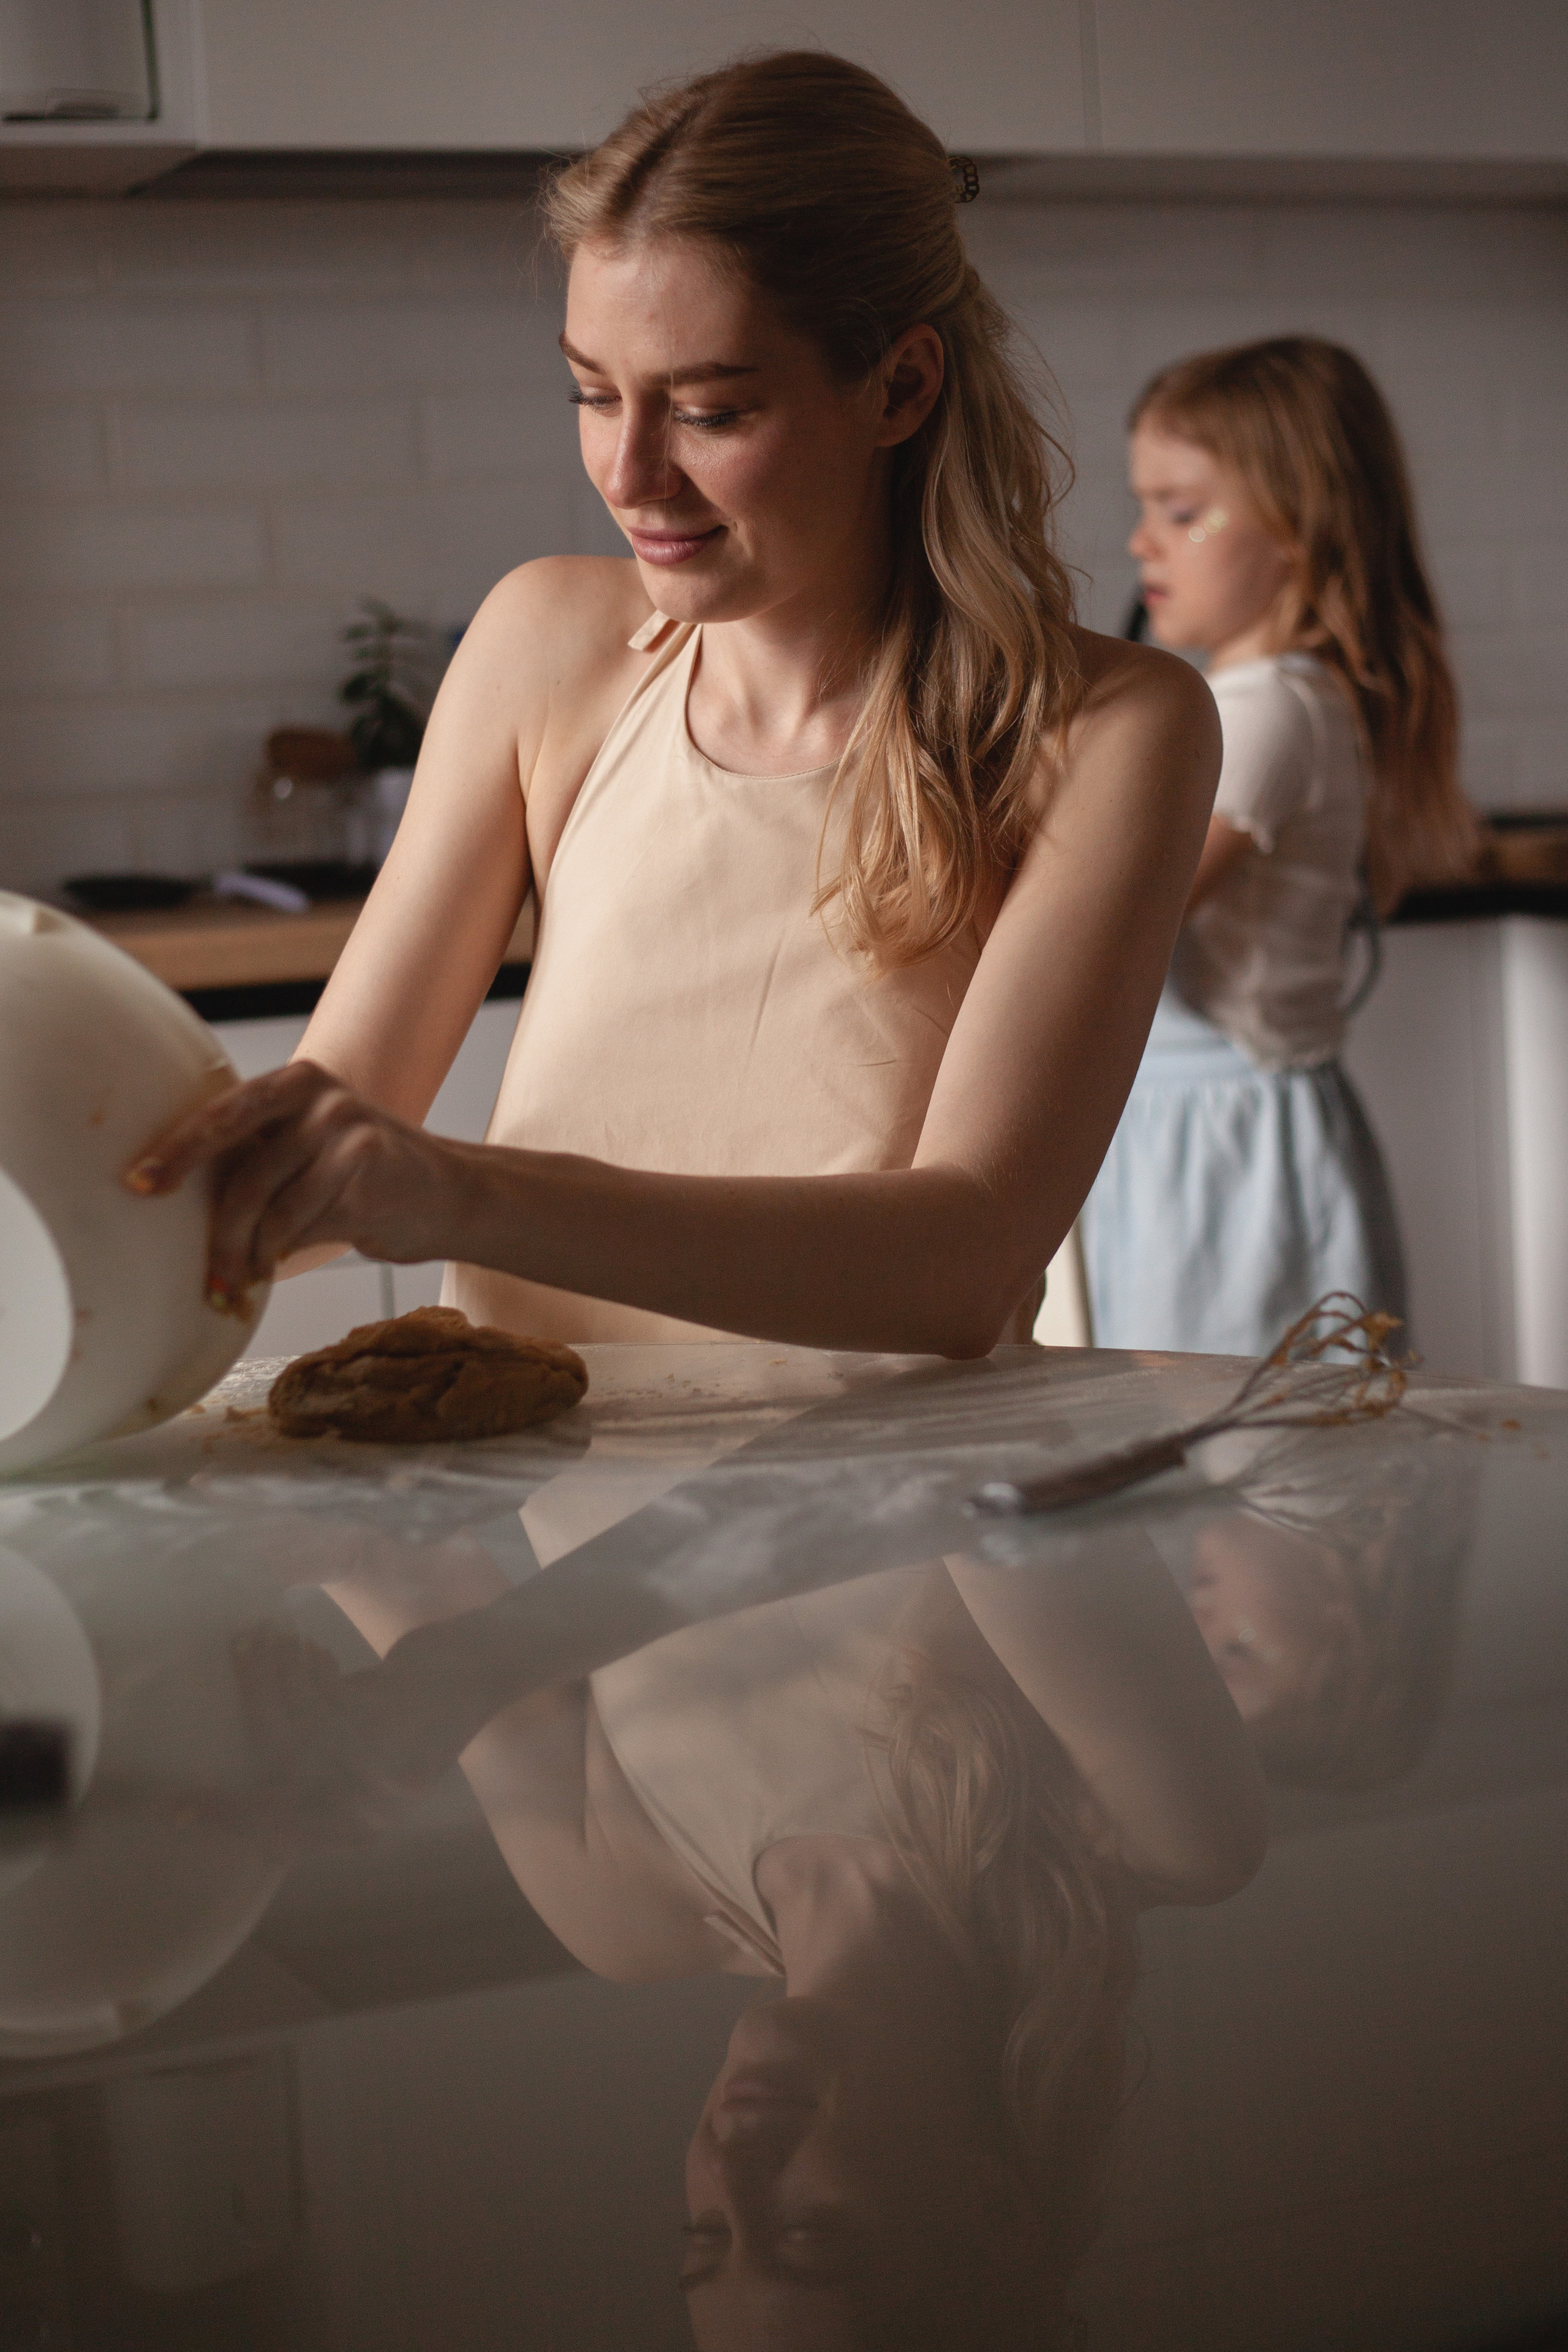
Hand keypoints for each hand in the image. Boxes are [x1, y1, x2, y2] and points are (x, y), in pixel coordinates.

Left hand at [121, 1060, 464, 1305]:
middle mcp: (322, 1098)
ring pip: (274, 1213)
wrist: (450, 1193)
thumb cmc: (362, 1175)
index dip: (177, 1150)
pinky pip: (306, 1230)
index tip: (139, 1183)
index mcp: (297, 1080)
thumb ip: (259, 1150)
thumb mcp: (308, 1143)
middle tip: (206, 1274)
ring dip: (253, 1256)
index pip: (223, 1114)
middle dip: (219, 1234)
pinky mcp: (370, 1176)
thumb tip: (174, 1194)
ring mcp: (349, 1134)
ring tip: (246, 1276)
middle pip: (245, 1177)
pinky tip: (284, 1263)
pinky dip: (287, 1255)